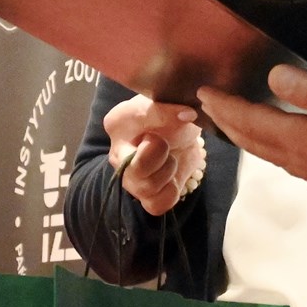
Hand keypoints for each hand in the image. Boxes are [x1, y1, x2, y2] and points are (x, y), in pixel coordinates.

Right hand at [102, 95, 205, 215]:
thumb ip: (171, 108)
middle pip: (134, 174)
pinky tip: (173, 178)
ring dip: (168, 173)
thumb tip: (188, 114)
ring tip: (171, 159)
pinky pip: (157, 205)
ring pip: (146, 191)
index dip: (152, 140)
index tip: (161, 129)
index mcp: (118, 125)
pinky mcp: (148, 195)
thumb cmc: (167, 112)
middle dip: (161, 159)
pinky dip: (170, 193)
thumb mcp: (167, 101)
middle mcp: (118, 156)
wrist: (180, 131)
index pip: (127, 137)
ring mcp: (132, 178)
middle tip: (166, 146)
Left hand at [199, 66, 306, 205]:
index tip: (204, 93)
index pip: (251, 122)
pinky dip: (268, 148)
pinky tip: (277, 145)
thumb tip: (272, 77)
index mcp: (301, 141)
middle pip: (253, 142)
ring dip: (245, 137)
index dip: (226, 107)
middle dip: (227, 123)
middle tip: (207, 107)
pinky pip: (286, 162)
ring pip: (268, 154)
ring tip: (232, 124)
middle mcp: (300, 162)